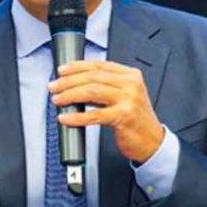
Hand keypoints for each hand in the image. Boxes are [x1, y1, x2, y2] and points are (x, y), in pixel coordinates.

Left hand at [49, 60, 164, 163]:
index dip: (78, 66)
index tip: (63, 70)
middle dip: (69, 81)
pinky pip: (94, 115)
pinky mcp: (124, 116)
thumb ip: (106, 88)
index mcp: (131, 75)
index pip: (100, 65)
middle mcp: (131, 84)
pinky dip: (77, 117)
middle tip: (55, 86)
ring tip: (58, 99)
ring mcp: (129, 100)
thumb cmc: (136, 119)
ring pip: (92, 91)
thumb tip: (76, 85)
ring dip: (70, 95)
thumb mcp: (125, 96)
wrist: (152, 141)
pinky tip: (66, 118)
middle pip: (93, 77)